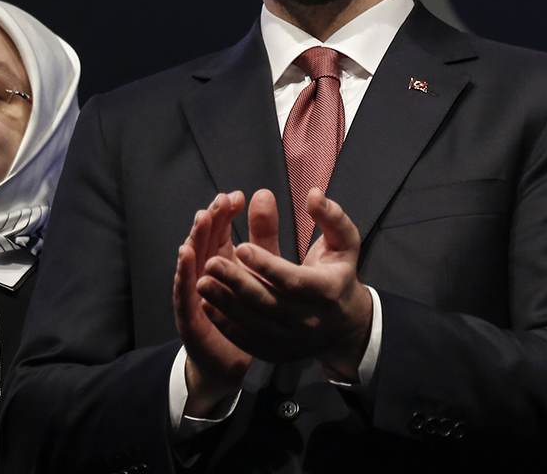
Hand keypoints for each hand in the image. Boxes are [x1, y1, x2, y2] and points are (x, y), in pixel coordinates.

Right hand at [173, 192, 251, 416]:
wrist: (231, 357)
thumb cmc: (245, 309)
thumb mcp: (257, 268)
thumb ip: (262, 235)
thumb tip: (263, 193)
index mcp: (218, 260)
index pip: (218, 230)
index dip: (224, 213)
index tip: (236, 196)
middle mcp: (202, 273)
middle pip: (203, 241)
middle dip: (209, 220)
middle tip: (219, 201)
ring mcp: (192, 293)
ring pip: (191, 262)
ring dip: (194, 239)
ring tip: (201, 219)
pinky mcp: (187, 315)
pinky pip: (183, 292)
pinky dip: (183, 274)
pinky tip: (186, 257)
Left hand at [198, 188, 372, 380]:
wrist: (345, 325)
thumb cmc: (339, 273)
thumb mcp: (345, 242)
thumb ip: (331, 217)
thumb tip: (313, 194)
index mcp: (328, 291)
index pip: (293, 280)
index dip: (266, 264)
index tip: (241, 246)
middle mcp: (311, 320)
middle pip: (269, 303)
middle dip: (237, 283)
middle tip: (210, 263)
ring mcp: (293, 340)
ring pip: (254, 323)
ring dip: (225, 303)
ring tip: (201, 281)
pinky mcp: (278, 352)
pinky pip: (247, 340)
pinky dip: (226, 325)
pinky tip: (207, 305)